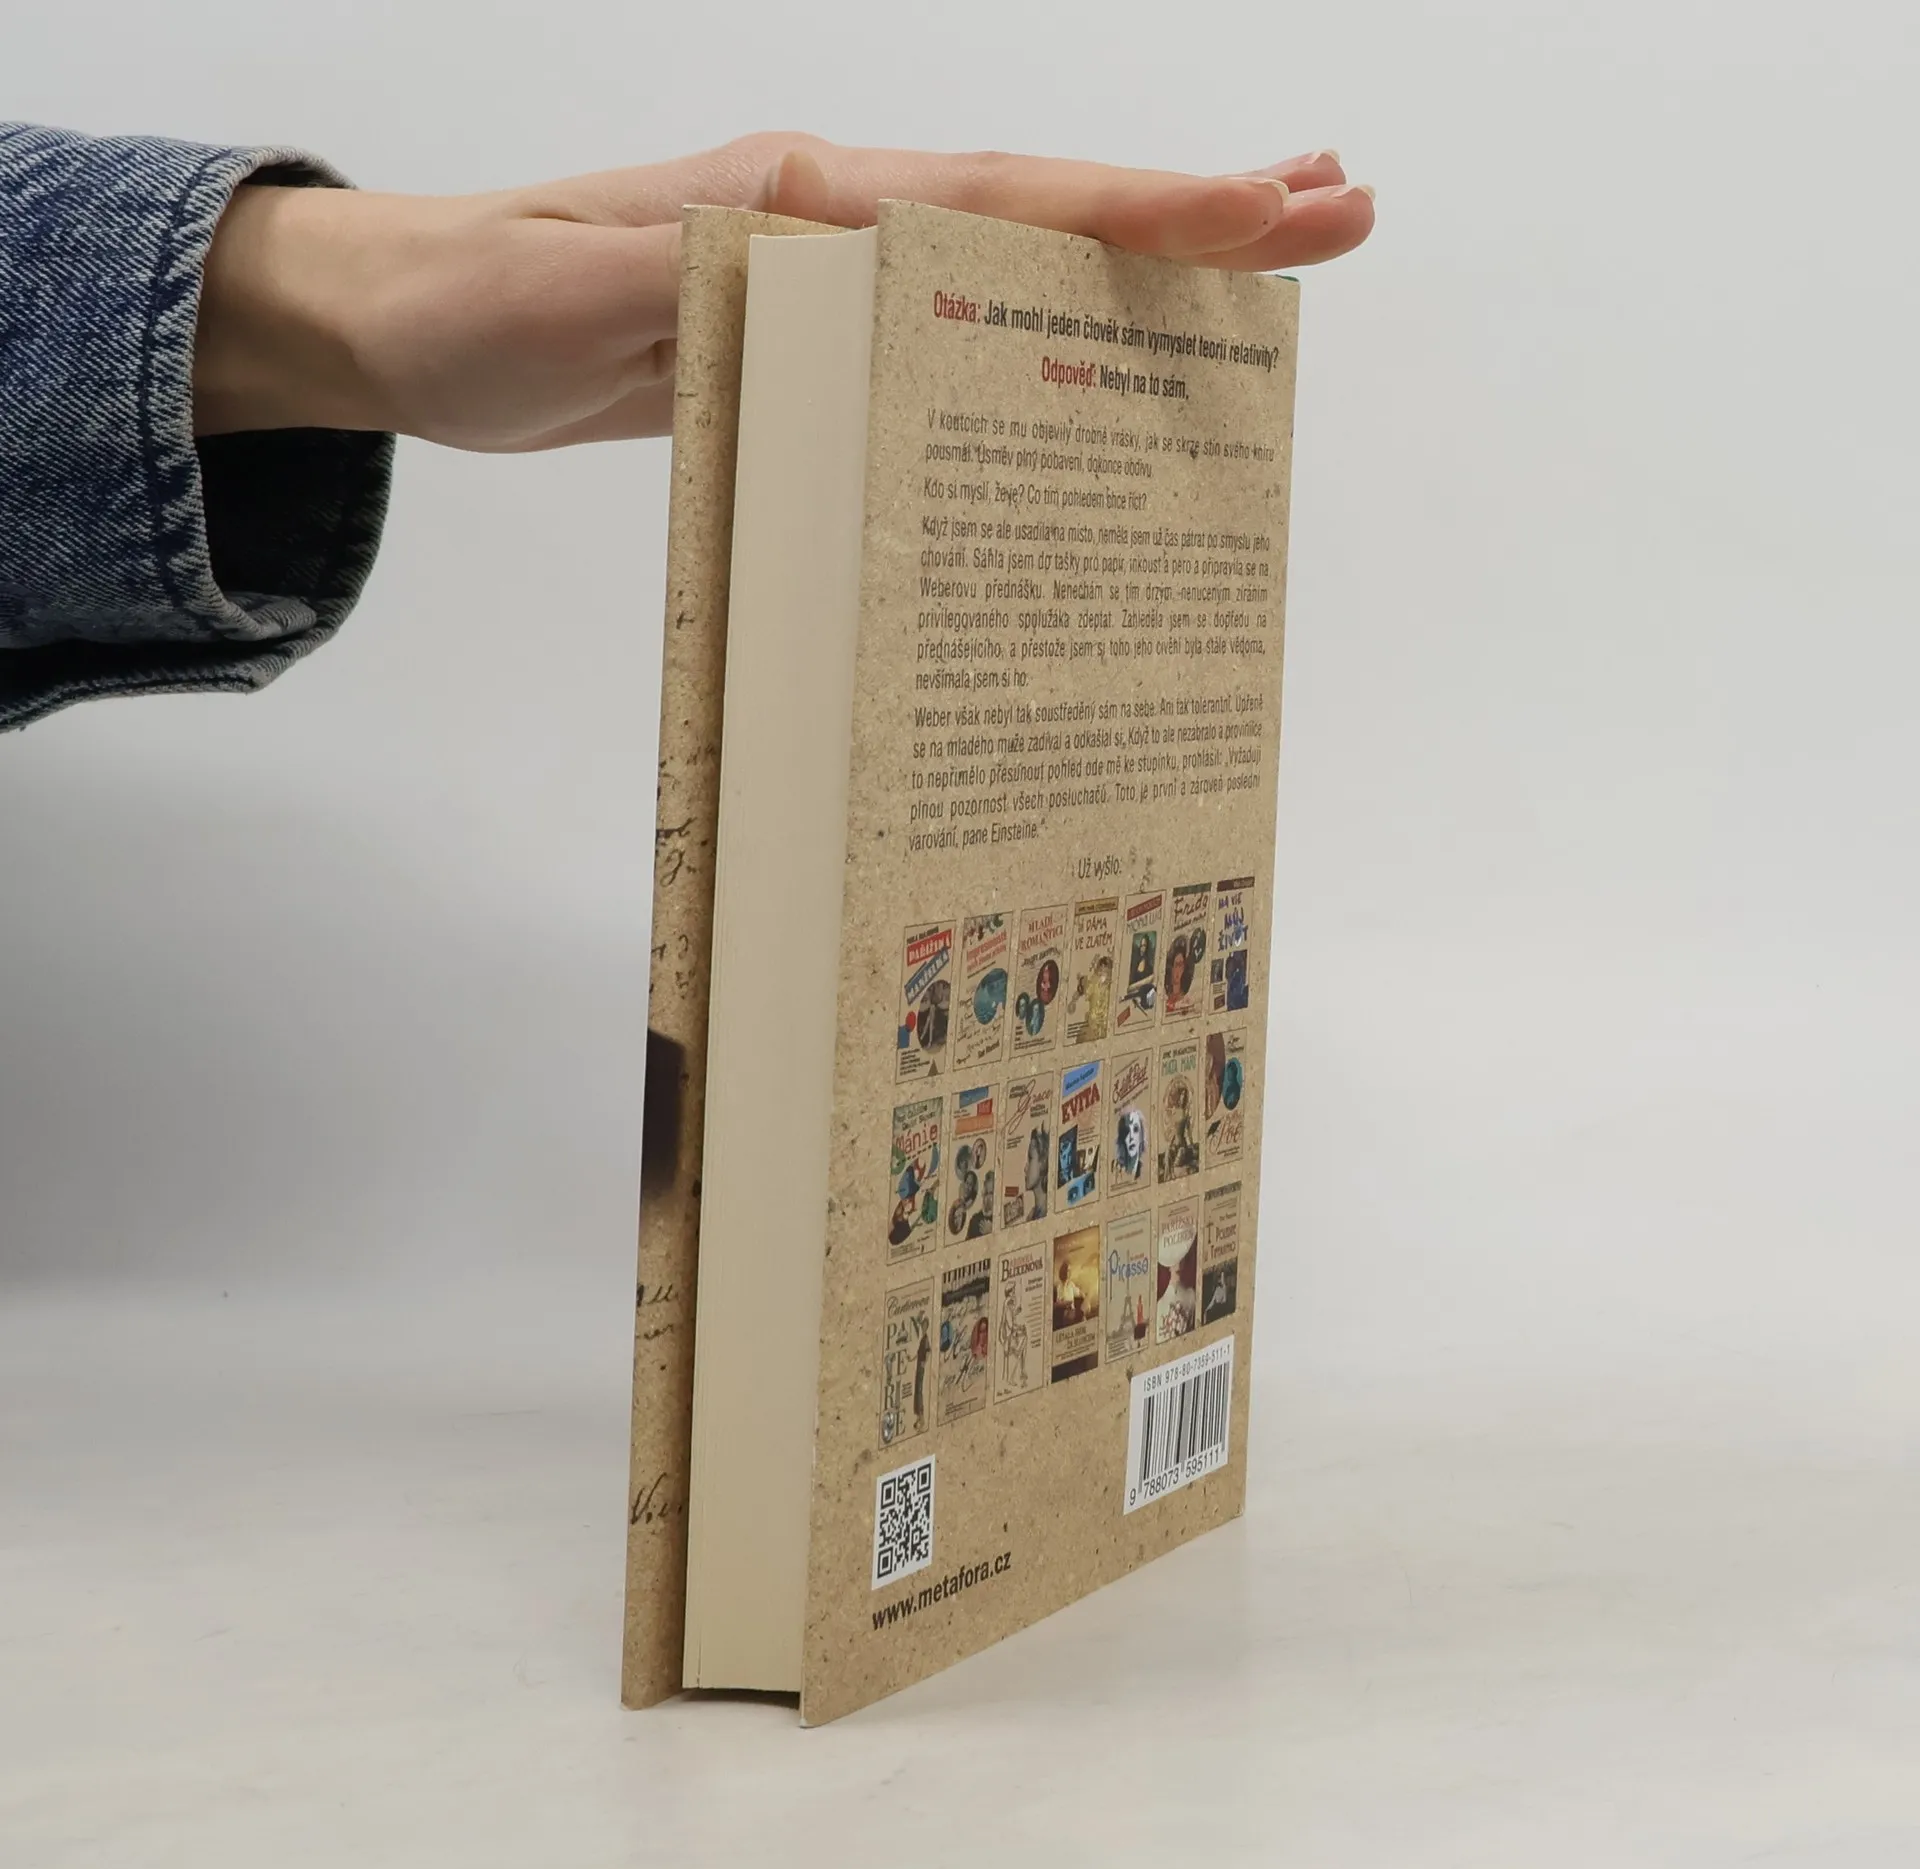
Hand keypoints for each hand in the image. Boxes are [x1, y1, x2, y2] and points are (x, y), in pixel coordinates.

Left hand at [194, 133, 1373, 450]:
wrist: (407, 326)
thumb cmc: (473, 306)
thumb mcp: (572, 295)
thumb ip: (704, 273)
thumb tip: (848, 249)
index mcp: (800, 196)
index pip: (999, 196)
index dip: (1137, 206)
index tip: (1269, 209)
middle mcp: (835, 218)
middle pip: (1044, 207)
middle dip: (1192, 210)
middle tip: (1340, 208)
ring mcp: (830, 274)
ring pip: (1015, 260)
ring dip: (1140, 260)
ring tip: (1265, 263)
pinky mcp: (810, 333)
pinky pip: (956, 328)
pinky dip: (1047, 325)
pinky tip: (1093, 348)